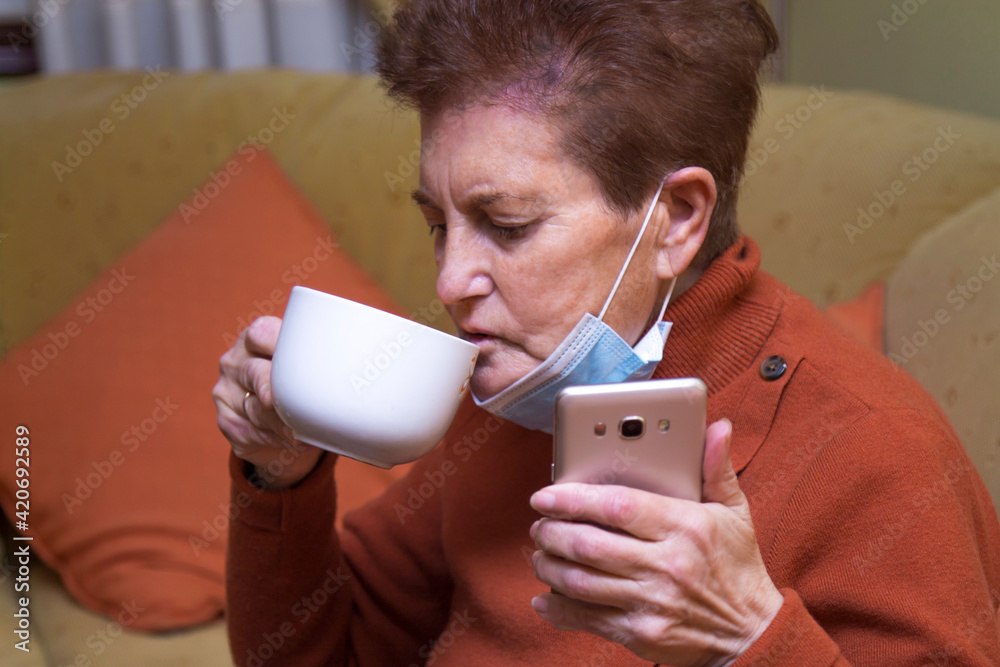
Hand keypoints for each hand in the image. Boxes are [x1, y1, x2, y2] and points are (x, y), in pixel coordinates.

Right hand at [212, 316, 324, 489]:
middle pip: (254, 372)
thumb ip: (327, 361)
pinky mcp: (227, 421)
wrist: (282, 427)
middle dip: (273, 388)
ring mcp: (226, 391)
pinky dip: (276, 439)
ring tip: (305, 431)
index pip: (261, 332)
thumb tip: (375, 371)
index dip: (276, 341)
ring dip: (282, 423)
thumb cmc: (304, 387)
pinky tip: (292, 441)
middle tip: (283, 401)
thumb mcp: (310, 367)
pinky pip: (252, 432)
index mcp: (257, 339)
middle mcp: (237, 361)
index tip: (298, 355)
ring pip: (255, 409)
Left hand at [528, 419, 781, 666]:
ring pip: (580, 582)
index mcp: (686, 527)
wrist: (752, 633)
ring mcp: (652, 602)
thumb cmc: (737, 566)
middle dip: (552, 532)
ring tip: (541, 554)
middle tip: (540, 524)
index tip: (546, 494)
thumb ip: (716, 468)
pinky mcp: (642, 633)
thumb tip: (716, 427)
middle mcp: (667, 565)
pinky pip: (587, 619)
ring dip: (549, 566)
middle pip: (589, 545)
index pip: (618, 506)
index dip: (574, 498)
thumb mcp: (734, 512)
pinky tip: (545, 597)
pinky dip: (558, 608)